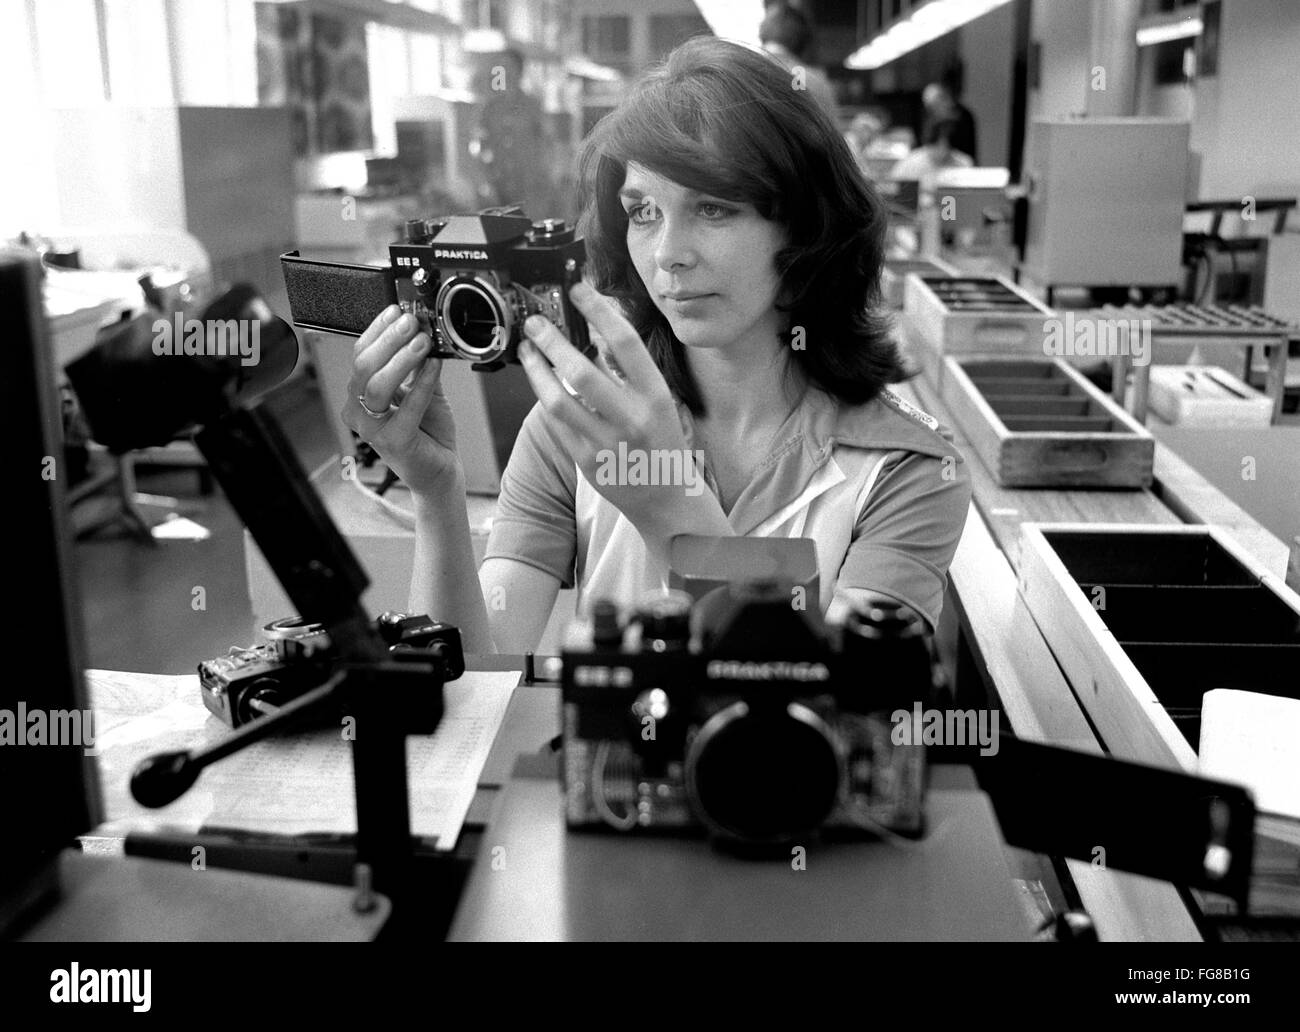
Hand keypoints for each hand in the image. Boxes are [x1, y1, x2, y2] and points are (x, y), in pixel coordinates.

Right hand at [342, 305, 460, 496]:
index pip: (360, 354)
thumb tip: (422, 329)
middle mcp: (358, 410)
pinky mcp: (394, 443)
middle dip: (389, 339)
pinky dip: (421, 383)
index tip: (398, 311)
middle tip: (412, 323)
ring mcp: (372, 429)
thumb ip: (420, 362)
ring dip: (401, 358)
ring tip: (423, 342)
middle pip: (364, 366)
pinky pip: (406, 407)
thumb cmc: (427, 431)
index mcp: (359, 393)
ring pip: (377, 385)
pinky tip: (434, 366)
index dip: (378, 330)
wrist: (440, 469)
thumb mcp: (423, 388)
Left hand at [516, 283, 728, 544]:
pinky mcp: (586, 462)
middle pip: (582, 371)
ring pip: (558, 400)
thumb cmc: (661, 442)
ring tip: (527, 350)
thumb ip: (630, 371)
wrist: (666, 500)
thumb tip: (597, 330)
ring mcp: (606, 443)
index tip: (579, 290)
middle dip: (552, 341)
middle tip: (536, 323)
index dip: (599, 311)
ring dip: (536, 370)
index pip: (626, 343)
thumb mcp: (659, 402)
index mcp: (656, 396)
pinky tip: (539, 383)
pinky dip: (544, 398)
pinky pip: (555, 424)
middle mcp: (632, 418)